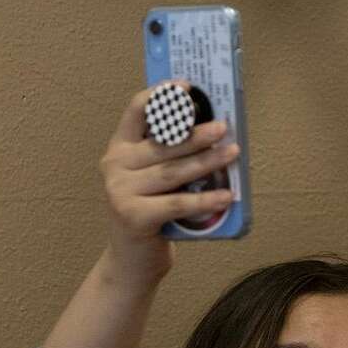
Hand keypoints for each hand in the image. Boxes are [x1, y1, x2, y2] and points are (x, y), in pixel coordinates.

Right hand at [100, 87, 237, 284]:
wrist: (132, 260)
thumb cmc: (151, 211)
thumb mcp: (153, 176)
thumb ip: (169, 153)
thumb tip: (214, 126)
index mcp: (119, 148)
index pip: (136, 111)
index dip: (162, 96)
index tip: (187, 86)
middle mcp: (115, 165)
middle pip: (163, 143)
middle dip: (196, 134)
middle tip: (223, 127)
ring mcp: (120, 191)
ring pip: (173, 171)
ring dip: (207, 162)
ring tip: (233, 153)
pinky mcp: (133, 217)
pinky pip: (177, 203)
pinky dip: (205, 199)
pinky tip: (226, 195)